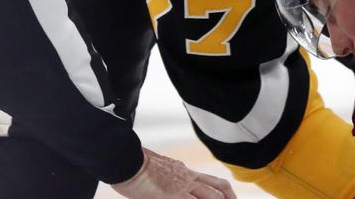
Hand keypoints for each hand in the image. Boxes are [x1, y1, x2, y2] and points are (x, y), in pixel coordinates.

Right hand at [112, 147, 235, 198]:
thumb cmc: (132, 164)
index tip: (227, 198)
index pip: (208, 181)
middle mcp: (187, 177)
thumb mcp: (154, 169)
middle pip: (217, 187)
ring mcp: (182, 187)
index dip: (221, 191)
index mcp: (182, 171)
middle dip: (229, 198)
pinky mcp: (173, 196)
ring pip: (211, 196)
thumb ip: (164, 176)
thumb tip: (162, 183)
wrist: (125, 160)